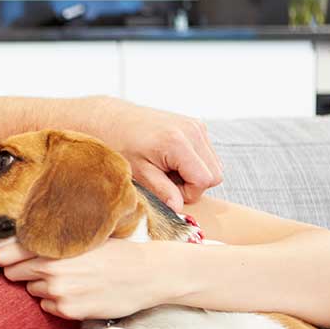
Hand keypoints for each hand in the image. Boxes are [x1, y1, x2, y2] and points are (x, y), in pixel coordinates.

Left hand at [0, 239, 173, 319]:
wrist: (146, 274)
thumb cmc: (115, 252)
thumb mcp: (81, 237)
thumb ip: (51, 242)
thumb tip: (20, 244)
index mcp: (52, 246)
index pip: (6, 255)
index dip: (5, 257)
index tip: (5, 259)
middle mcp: (50, 268)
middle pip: (14, 275)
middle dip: (23, 272)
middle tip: (46, 268)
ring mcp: (58, 291)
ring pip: (33, 291)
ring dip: (44, 287)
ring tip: (71, 279)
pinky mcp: (68, 310)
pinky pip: (48, 307)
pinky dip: (58, 303)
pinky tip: (78, 293)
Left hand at [85, 98, 221, 212]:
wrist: (114, 120)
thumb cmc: (122, 145)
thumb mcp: (139, 172)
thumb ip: (161, 191)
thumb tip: (178, 208)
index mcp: (178, 143)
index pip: (204, 180)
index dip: (188, 192)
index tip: (167, 189)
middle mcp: (193, 131)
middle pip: (215, 175)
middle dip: (193, 184)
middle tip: (166, 180)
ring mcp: (197, 126)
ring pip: (214, 165)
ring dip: (194, 173)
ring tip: (168, 168)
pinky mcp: (197, 126)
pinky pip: (208, 154)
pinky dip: (194, 162)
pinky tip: (172, 159)